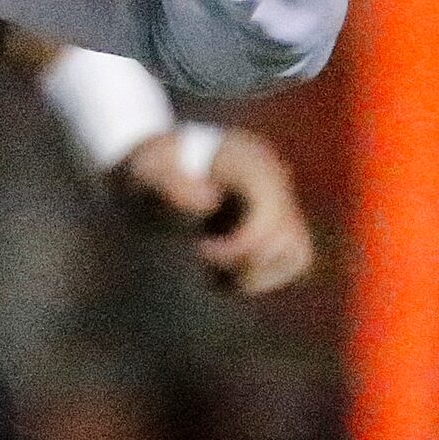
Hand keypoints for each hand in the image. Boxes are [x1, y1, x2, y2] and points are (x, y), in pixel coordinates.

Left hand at [116, 125, 314, 296]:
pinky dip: (256, 276)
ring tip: (214, 274)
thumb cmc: (144, 168)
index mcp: (249, 163)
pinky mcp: (272, 223)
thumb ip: (166, 183)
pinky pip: (285, 261)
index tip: (198, 250)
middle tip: (202, 257)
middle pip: (289, 241)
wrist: (148, 164)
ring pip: (296, 255)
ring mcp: (277, 201)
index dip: (240, 248)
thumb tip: (210, 199)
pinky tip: (216, 274)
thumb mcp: (142, 171)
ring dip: (256, 275)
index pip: (271, 219)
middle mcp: (273, 181)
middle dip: (246, 262)